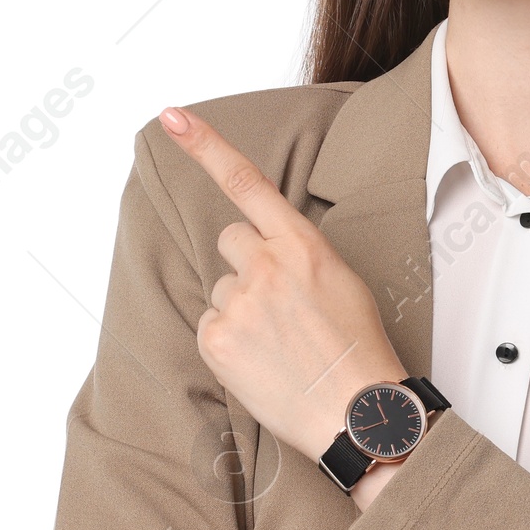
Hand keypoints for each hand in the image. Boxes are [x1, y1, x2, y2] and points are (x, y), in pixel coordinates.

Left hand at [158, 106, 406, 461]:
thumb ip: (301, 254)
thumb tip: (266, 249)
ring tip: (279, 343)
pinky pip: (210, 325)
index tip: (171, 117)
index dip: (206, 145)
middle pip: (231, 241)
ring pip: (223, 288)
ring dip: (242, 309)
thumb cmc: (358, 350)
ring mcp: (239, 303)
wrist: (357, 412)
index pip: (247, 183)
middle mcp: (267, 266)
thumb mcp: (343, 281)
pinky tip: (261, 361)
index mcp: (304, 245)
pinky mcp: (217, 339)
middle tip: (279, 304)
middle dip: (247, 264)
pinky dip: (229, 342)